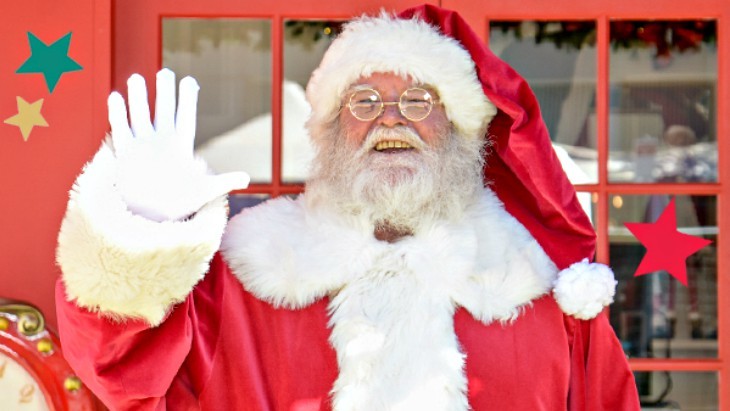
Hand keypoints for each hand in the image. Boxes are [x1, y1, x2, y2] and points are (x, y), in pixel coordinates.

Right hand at [109, 69, 249, 220]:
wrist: (153, 217)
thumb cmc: (179, 204)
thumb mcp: (205, 192)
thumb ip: (224, 182)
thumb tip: (247, 178)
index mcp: (181, 147)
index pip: (185, 117)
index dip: (188, 99)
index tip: (190, 80)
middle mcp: (161, 142)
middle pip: (163, 111)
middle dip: (164, 92)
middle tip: (165, 71)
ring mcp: (142, 146)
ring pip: (140, 116)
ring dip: (138, 98)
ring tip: (136, 77)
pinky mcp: (126, 154)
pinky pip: (121, 130)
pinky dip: (118, 114)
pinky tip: (115, 97)